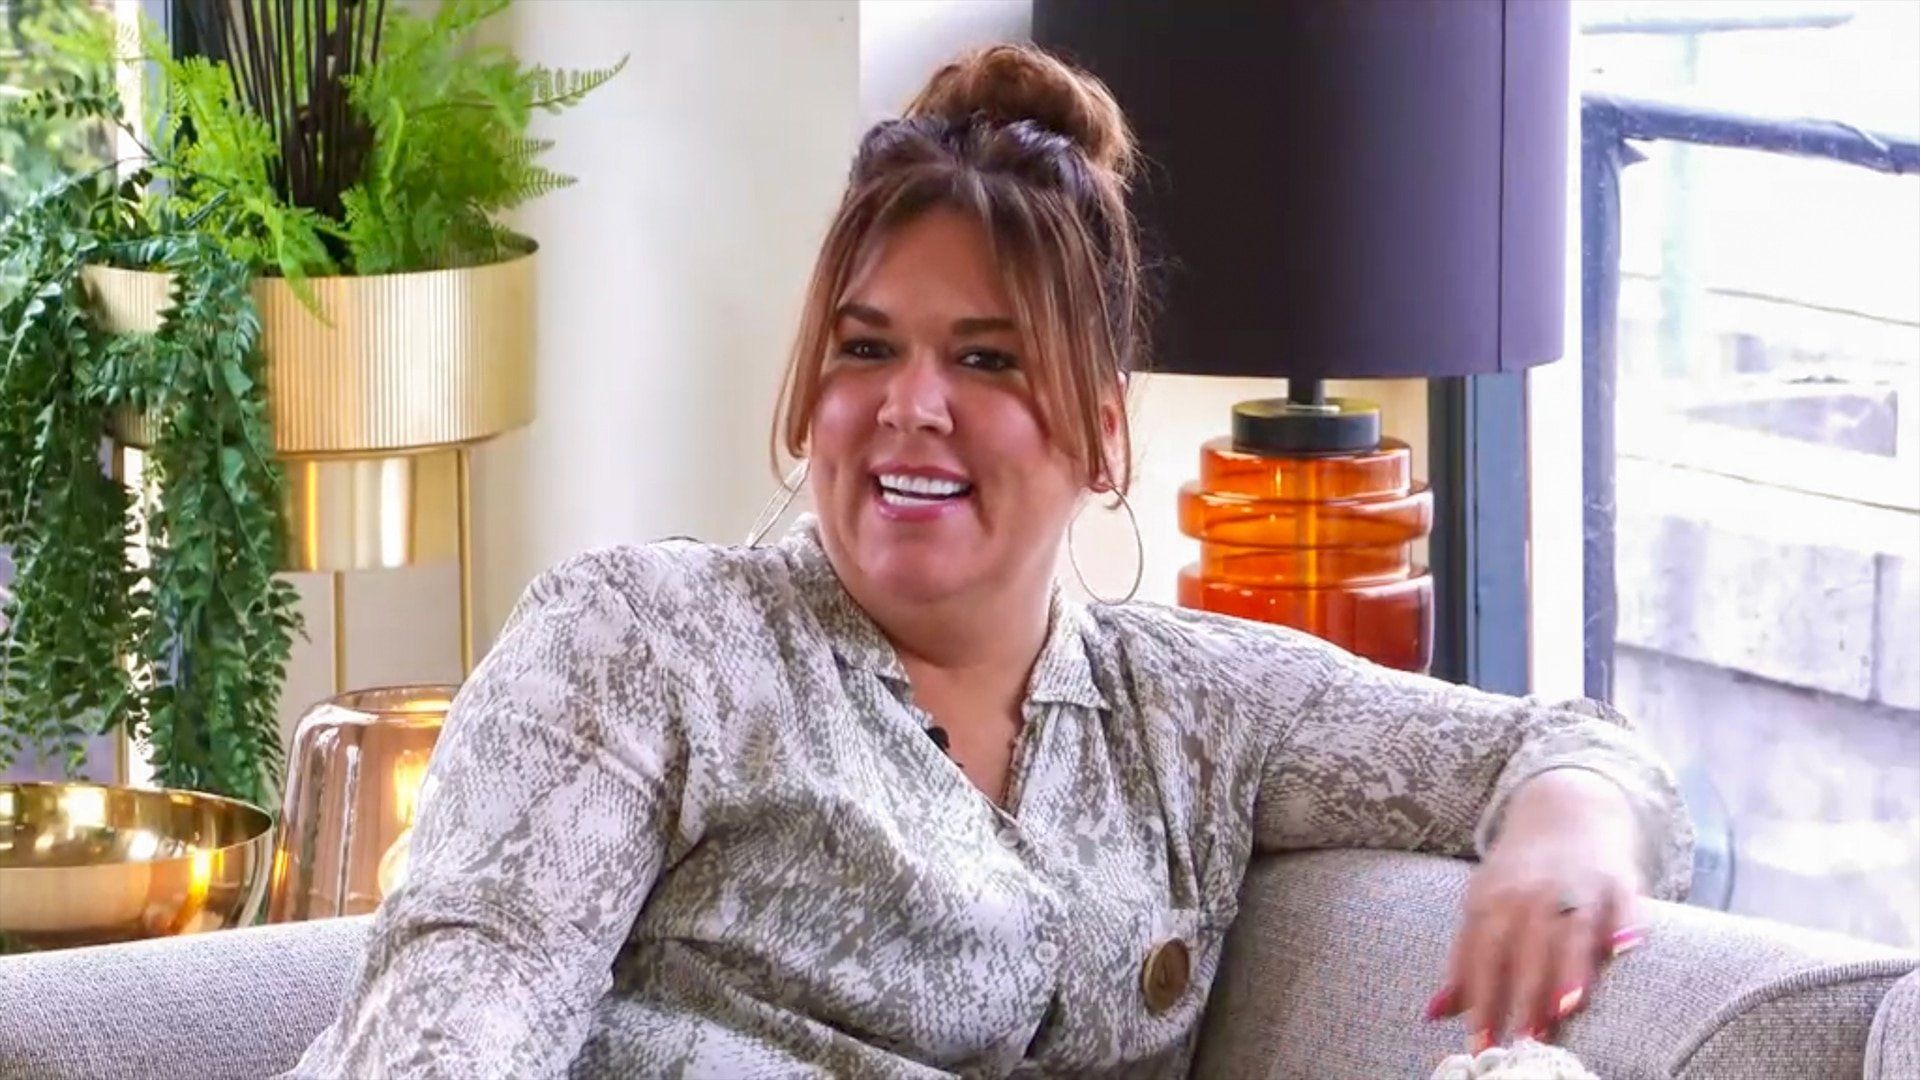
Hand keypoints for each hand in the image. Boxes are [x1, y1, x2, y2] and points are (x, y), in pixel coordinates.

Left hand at [1425, 770, 1650, 1049]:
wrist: (1566, 809)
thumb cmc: (1521, 875)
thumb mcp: (1484, 907)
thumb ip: (1466, 962)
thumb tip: (1434, 1014)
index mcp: (1490, 899)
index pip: (1480, 953)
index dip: (1480, 998)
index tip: (1480, 1042)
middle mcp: (1529, 892)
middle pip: (1521, 947)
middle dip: (1520, 995)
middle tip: (1520, 1041)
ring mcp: (1574, 884)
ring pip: (1569, 931)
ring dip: (1566, 971)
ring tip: (1563, 1010)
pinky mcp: (1616, 880)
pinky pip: (1620, 905)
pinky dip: (1622, 926)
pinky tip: (1622, 950)